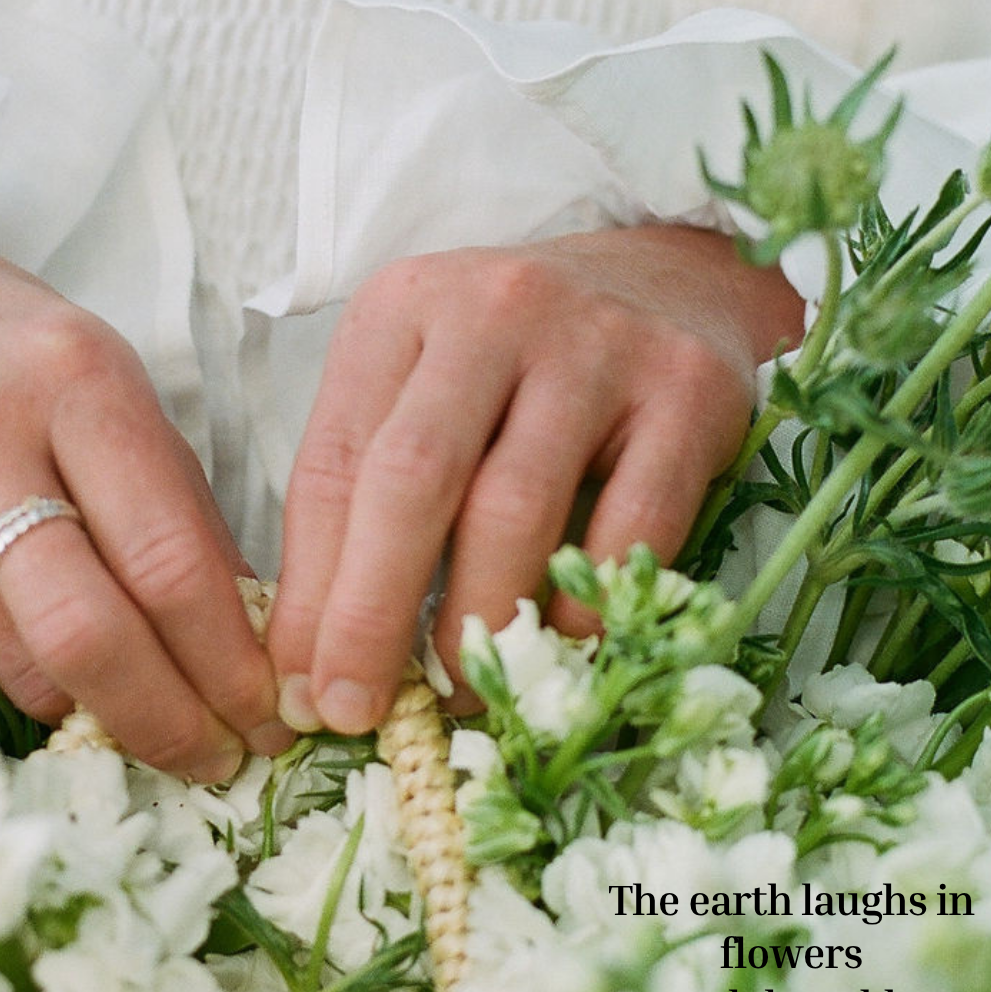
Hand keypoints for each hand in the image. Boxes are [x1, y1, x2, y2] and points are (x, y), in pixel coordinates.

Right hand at [0, 239, 290, 779]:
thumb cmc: (28, 362)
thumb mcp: (121, 401)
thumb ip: (180, 518)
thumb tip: (247, 654)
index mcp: (80, 384)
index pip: (166, 555)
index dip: (224, 660)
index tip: (265, 717)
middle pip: (81, 626)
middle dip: (162, 718)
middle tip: (216, 761)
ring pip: (5, 659)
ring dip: (87, 716)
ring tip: (141, 730)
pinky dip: (2, 686)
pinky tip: (48, 690)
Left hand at [266, 224, 805, 733]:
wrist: (671, 279)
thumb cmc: (519, 359)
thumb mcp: (422, 387)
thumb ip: (366, 497)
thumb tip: (315, 667)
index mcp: (402, 307)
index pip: (333, 461)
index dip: (310, 587)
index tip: (302, 686)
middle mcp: (494, 309)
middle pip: (413, 479)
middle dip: (374, 613)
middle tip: (357, 712)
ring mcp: (598, 342)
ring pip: (516, 507)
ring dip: (478, 623)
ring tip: (460, 692)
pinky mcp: (689, 390)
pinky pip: (630, 525)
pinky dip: (587, 603)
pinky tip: (561, 642)